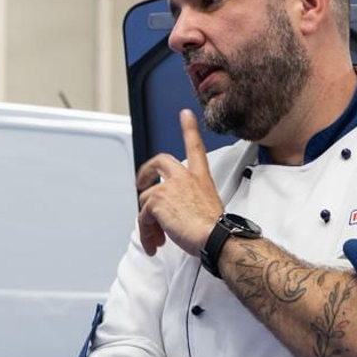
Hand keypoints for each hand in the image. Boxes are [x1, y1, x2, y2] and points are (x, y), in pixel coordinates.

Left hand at [134, 109, 222, 256]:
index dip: (189, 128)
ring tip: (156, 237)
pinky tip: (154, 242)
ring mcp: (169, 187)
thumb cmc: (215, 228)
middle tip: (141, 183)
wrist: (215, 237)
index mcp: (200, 177)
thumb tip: (175, 213)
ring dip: (148, 222)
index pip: (195, 146)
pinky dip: (146, 232)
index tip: (185, 114)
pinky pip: (142, 216)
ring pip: (146, 199)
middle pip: (160, 161)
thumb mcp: (208, 206)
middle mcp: (184, 177)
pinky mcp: (157, 200)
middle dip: (146, 171)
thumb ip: (190, 202)